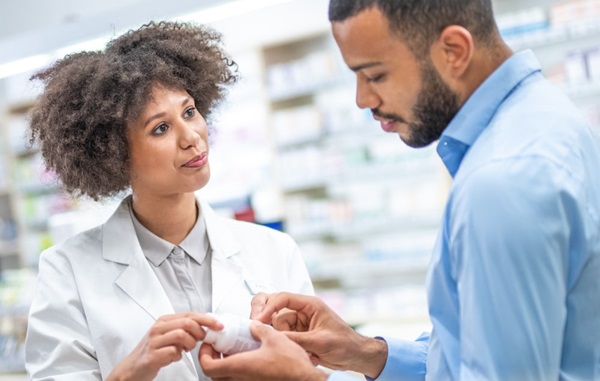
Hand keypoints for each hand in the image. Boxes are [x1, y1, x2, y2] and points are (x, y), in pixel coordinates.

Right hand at [106, 313, 221, 380]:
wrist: (132, 369)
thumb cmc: (153, 352)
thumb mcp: (168, 336)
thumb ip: (184, 329)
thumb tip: (205, 327)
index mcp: (164, 321)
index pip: (190, 314)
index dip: (207, 319)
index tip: (219, 325)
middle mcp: (158, 328)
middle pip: (188, 323)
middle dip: (200, 332)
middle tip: (201, 340)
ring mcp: (154, 341)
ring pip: (182, 335)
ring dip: (189, 344)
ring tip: (185, 350)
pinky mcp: (152, 356)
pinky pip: (173, 352)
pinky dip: (178, 356)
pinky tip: (174, 357)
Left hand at [199, 321, 327, 380]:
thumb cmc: (292, 365)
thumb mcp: (275, 338)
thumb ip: (260, 330)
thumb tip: (254, 326)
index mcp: (240, 367)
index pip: (207, 367)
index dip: (203, 355)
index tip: (208, 345)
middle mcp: (240, 380)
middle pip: (213, 375)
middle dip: (213, 359)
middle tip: (218, 348)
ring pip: (226, 379)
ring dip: (225, 365)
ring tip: (233, 352)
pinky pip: (239, 380)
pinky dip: (237, 371)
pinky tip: (249, 360)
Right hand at [252, 292, 387, 378]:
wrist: (355, 356)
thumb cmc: (344, 343)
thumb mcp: (319, 341)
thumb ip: (296, 339)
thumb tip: (274, 337)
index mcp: (310, 305)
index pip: (283, 298)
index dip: (269, 307)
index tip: (259, 319)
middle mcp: (302, 311)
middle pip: (275, 307)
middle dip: (265, 315)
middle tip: (256, 325)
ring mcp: (299, 323)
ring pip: (277, 325)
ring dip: (280, 336)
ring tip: (293, 348)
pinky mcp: (298, 335)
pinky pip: (283, 336)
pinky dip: (286, 345)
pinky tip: (300, 353)